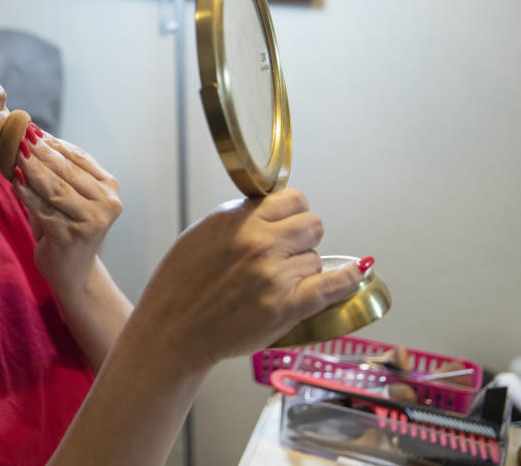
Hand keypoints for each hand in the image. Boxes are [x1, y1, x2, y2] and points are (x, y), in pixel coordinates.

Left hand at [11, 125, 122, 299]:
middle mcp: (107, 203)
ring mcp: (92, 221)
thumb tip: (33, 135)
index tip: (30, 128)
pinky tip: (13, 181)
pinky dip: (27, 194)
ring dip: (31, 168)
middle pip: (66, 170)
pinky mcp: (72, 236)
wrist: (73, 272)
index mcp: (109, 187)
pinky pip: (44, 209)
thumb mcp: (68, 196)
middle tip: (18, 134)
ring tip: (13, 152)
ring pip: (55, 188)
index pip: (78, 157)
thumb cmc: (66, 227)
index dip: (53, 142)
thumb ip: (56, 170)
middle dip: (40, 151)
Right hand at [134, 188, 360, 369]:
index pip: (292, 199)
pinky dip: (348, 279)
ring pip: (315, 258)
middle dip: (303, 237)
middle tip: (288, 254)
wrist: (172, 329)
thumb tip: (273, 212)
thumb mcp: (201, 234)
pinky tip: (357, 273)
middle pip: (312, 225)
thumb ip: (239, 219)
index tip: (288, 224)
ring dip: (303, 269)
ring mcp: (274, 274)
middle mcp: (258, 241)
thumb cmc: (179, 285)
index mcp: (237, 219)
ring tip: (275, 284)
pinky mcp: (285, 306)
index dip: (293, 213)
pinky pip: (332, 284)